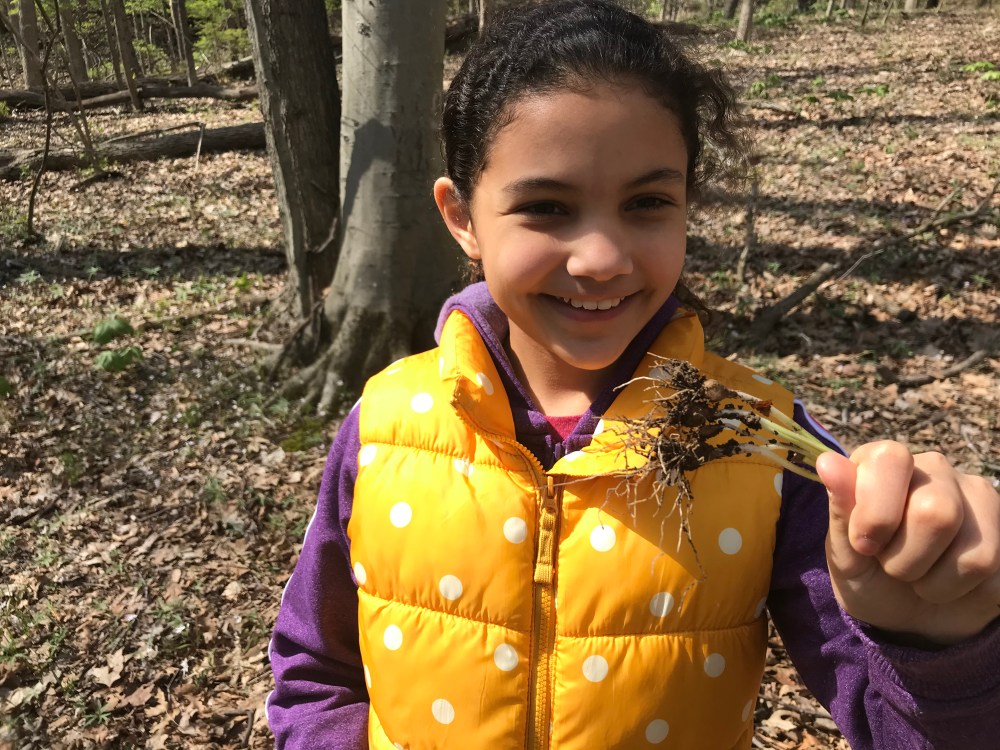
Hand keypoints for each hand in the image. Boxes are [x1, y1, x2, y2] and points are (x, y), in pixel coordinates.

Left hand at [817, 442, 999, 645]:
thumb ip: (839, 510)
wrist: (906, 619)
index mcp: (883, 462)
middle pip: (936, 511)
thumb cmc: (869, 577)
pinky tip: (949, 582)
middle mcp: (933, 468)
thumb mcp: (844, 554)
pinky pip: (989, 568)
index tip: (864, 546)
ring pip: (970, 547)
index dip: (877, 512)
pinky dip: (959, 591)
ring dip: (933, 581)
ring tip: (920, 574)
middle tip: (892, 566)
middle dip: (905, 558)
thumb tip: (828, 462)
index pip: (891, 459)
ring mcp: (975, 495)